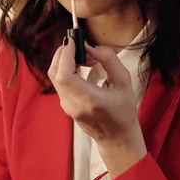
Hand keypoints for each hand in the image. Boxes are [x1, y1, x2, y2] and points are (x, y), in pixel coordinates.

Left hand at [48, 37, 146, 176]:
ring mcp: (66, 106)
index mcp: (89, 100)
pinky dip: (66, 68)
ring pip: (55, 76)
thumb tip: (90, 45)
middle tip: (80, 45)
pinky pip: (59, 82)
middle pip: (55, 73)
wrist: (116, 138)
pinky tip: (81, 65)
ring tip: (85, 56)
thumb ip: (108, 60)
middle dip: (63, 53)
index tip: (72, 40)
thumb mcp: (124, 82)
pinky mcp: (64, 104)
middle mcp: (72, 104)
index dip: (65, 55)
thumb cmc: (124, 111)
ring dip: (65, 60)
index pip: (64, 75)